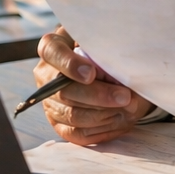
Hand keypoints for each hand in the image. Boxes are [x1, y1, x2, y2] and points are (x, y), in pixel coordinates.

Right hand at [34, 27, 154, 145]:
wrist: (108, 69)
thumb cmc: (105, 50)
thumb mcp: (105, 41)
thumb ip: (107, 49)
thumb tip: (121, 68)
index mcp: (53, 47)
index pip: (51, 52)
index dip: (70, 64)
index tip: (92, 73)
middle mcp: (46, 76)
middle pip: (65, 91)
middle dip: (98, 96)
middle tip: (125, 96)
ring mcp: (50, 102)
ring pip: (73, 115)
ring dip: (104, 114)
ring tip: (128, 108)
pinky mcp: (59, 123)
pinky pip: (77, 133)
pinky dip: (101, 129)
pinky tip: (120, 120)